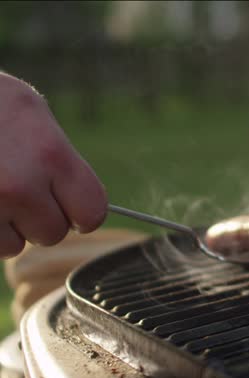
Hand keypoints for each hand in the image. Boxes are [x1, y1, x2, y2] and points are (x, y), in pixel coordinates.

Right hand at [0, 72, 106, 257]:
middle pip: (53, 234)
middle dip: (39, 218)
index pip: (92, 211)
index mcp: (51, 155)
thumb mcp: (31, 113)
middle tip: (19, 190)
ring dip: (6, 227)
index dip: (82, 212)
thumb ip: (59, 159)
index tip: (70, 205)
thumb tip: (79, 200)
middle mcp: (21, 185)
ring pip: (14, 246)